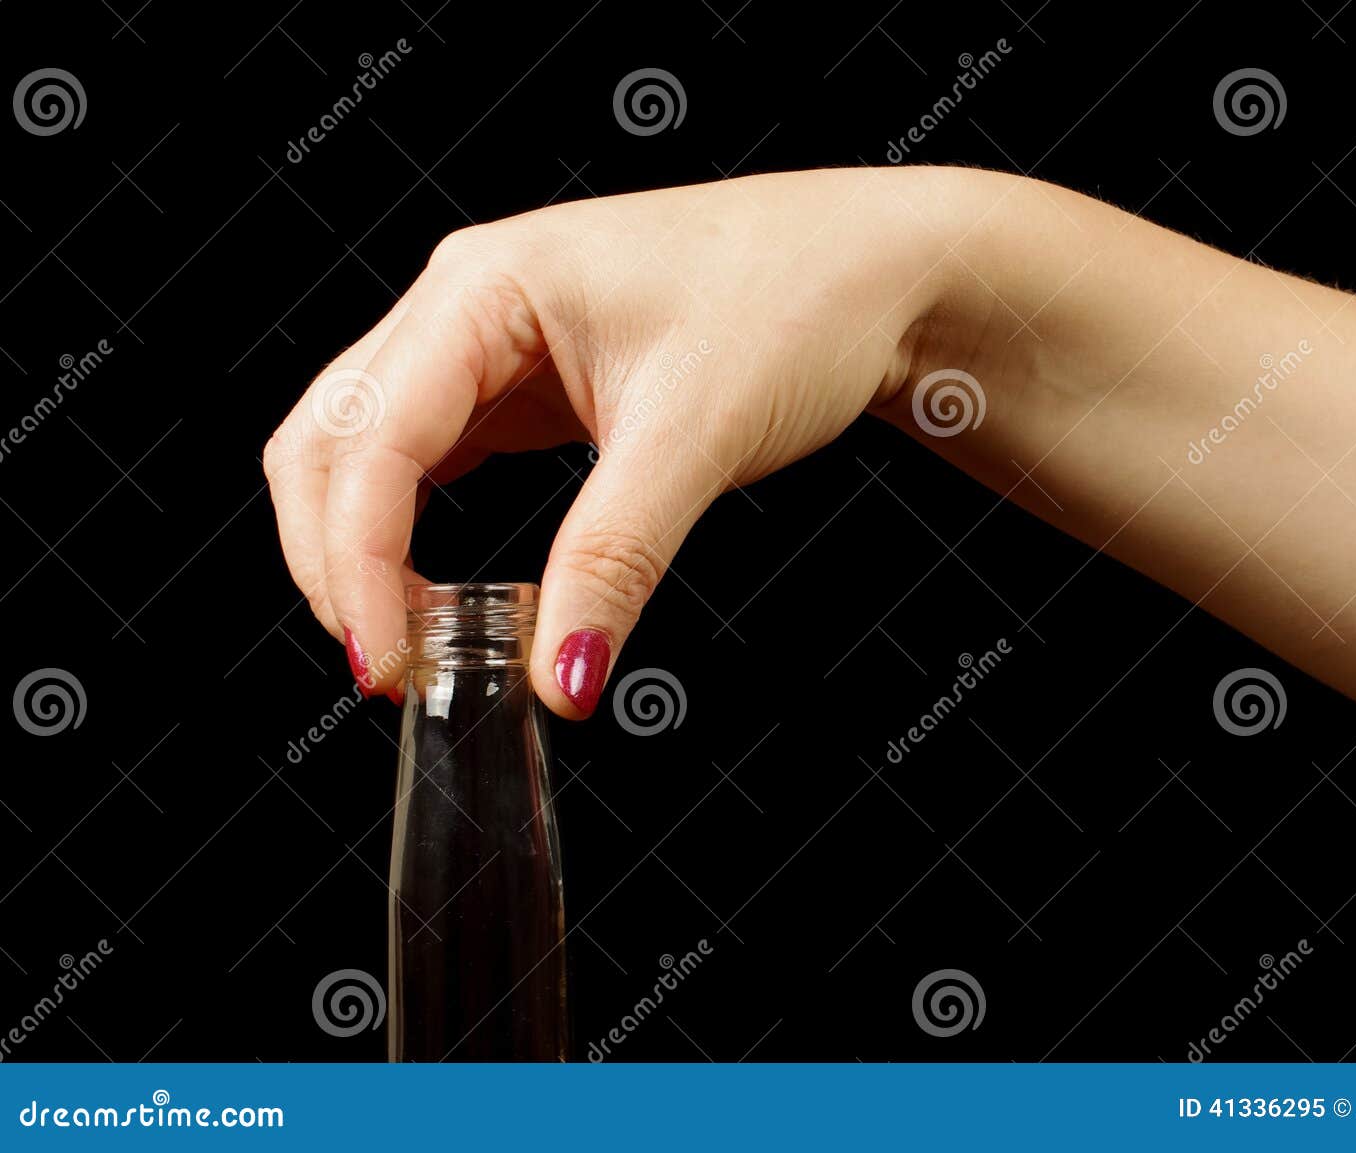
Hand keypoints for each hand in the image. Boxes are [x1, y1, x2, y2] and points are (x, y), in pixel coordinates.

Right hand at [263, 166, 1012, 716]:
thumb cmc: (798, 300)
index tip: (386, 663)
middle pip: (332, 440)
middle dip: (335, 558)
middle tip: (388, 668)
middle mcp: (466, 301)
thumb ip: (617, 559)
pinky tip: (446, 593)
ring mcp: (490, 337)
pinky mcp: (525, 378)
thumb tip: (562, 676)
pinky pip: (434, 456)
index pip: (372, 440)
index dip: (357, 564)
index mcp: (484, 285)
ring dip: (365, 547)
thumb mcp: (697, 436)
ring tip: (410, 644)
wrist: (874, 270)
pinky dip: (417, 530)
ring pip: (368, 450)